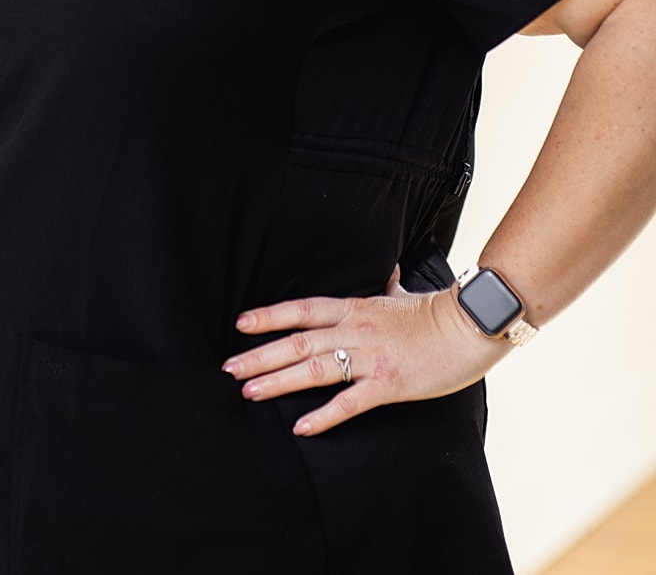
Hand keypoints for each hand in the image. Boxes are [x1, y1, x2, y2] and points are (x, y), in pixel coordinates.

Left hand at [221, 278, 507, 436]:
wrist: (472, 324)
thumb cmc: (439, 312)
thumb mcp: (406, 295)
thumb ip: (390, 287)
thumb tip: (390, 272)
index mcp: (356, 307)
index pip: (302, 309)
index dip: (270, 315)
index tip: (241, 323)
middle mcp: (356, 329)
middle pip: (298, 340)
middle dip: (260, 354)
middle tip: (229, 368)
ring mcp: (370, 356)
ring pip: (314, 368)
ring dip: (278, 381)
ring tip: (249, 392)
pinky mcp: (388, 383)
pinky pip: (349, 402)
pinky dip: (324, 416)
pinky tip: (301, 428)